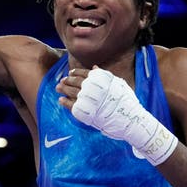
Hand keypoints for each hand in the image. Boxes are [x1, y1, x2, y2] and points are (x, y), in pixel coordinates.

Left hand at [58, 66, 177, 165]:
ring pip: (71, 92)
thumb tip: (94, 67)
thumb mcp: (117, 83)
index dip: (75, 72)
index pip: (84, 73)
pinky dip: (65, 102)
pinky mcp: (85, 112)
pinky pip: (71, 106)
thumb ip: (103, 75)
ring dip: (63, 89)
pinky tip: (61, 100)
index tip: (70, 73)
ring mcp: (87, 100)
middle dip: (67, 80)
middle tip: (62, 80)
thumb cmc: (126, 100)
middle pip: (75, 82)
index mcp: (100, 79)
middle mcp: (92, 88)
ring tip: (58, 88)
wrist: (129, 119)